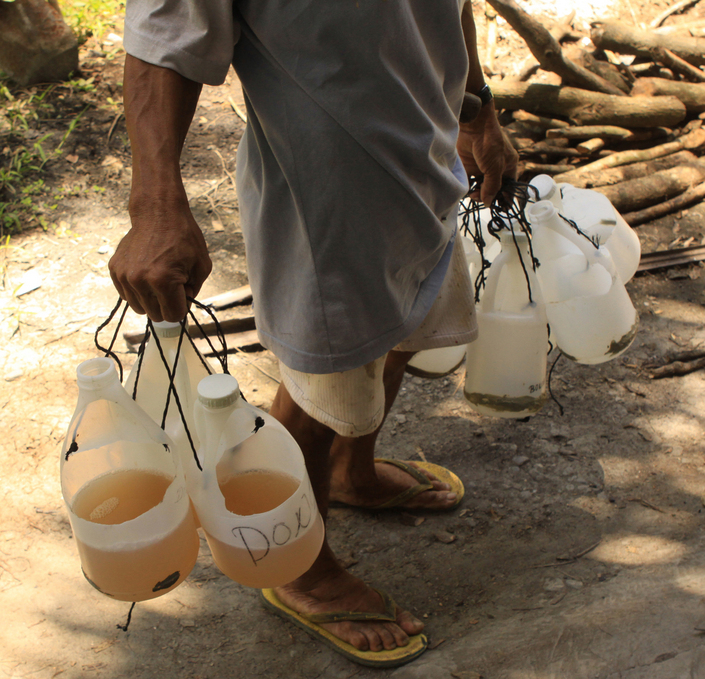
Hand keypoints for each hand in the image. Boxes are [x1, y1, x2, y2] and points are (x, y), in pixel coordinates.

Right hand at [109, 198, 211, 321]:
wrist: (158, 213)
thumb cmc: (183, 237)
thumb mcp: (201, 266)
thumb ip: (193, 292)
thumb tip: (181, 306)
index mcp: (163, 281)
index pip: (173, 316)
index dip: (181, 307)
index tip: (183, 293)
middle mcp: (140, 281)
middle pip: (155, 315)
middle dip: (166, 304)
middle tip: (172, 284)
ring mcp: (124, 276)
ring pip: (139, 308)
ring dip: (151, 299)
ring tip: (158, 277)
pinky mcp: (115, 270)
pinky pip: (127, 295)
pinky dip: (138, 290)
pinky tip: (146, 273)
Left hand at [457, 102, 517, 205]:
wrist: (473, 125)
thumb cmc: (490, 143)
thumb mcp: (495, 167)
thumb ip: (492, 186)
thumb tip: (489, 202)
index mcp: (508, 167)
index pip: (509, 187)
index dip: (505, 198)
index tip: (500, 208)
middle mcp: (496, 169)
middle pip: (493, 189)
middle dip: (488, 196)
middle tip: (480, 198)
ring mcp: (482, 168)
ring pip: (480, 187)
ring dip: (477, 193)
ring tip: (473, 194)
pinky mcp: (469, 166)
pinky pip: (469, 182)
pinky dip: (467, 188)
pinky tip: (466, 192)